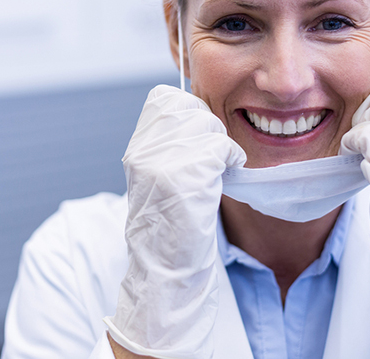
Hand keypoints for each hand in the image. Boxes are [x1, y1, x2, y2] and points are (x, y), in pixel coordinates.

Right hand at [105, 85, 245, 358]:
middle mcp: (144, 152)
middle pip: (190, 107)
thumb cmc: (173, 227)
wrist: (167, 272)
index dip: (189, 113)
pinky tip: (226, 176)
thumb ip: (173, 144)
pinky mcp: (186, 176)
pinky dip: (232, 158)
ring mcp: (162, 163)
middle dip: (208, 128)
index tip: (198, 140)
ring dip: (221, 145)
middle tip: (211, 159)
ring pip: (208, 124)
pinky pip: (222, 146)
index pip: (164, 98)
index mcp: (137, 150)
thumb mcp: (161, 177)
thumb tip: (198, 111)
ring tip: (217, 170)